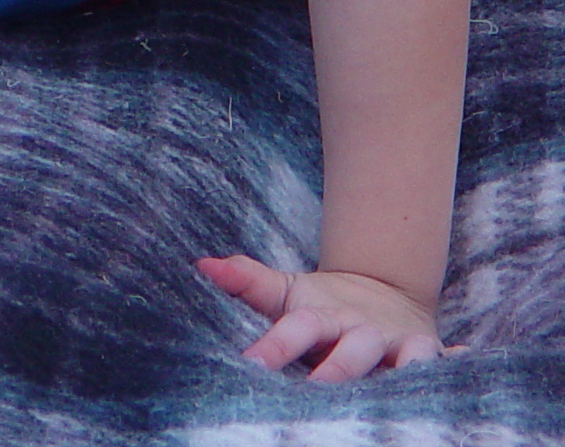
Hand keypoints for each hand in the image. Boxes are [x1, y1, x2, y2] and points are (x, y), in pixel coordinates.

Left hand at [197, 253, 447, 378]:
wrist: (382, 293)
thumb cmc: (321, 308)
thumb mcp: (286, 295)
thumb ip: (248, 283)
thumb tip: (202, 266)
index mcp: (322, 317)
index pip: (295, 329)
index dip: (274, 346)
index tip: (249, 365)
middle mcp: (360, 329)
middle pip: (350, 351)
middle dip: (335, 371)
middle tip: (315, 392)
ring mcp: (396, 342)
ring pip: (401, 362)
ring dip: (398, 376)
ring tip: (387, 396)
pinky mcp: (427, 352)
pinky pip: (444, 363)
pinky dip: (454, 366)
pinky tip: (460, 366)